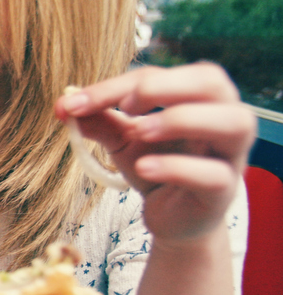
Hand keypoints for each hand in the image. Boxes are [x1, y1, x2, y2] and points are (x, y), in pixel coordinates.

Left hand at [58, 63, 255, 243]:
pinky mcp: (224, 191)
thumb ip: (97, 120)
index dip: (117, 85)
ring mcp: (229, 155)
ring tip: (140, 131)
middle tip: (127, 105)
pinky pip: (214, 174)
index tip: (76, 102)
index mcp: (196, 97)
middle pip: (212, 81)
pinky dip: (178, 168)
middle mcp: (222, 118)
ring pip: (233, 122)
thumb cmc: (156, 166)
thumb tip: (62, 103)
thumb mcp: (123, 139)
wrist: (172, 218)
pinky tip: (145, 168)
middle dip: (165, 85)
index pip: (160, 75)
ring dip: (182, 119)